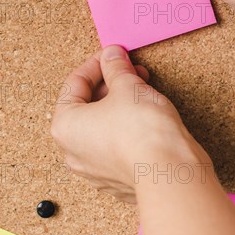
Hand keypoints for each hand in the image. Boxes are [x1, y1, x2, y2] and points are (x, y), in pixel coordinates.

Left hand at [51, 45, 211, 202]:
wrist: (169, 171)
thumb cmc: (142, 132)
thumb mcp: (128, 86)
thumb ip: (116, 67)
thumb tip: (112, 56)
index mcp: (65, 126)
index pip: (75, 84)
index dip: (97, 64)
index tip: (112, 56)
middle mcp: (73, 152)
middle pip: (87, 107)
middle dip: (111, 85)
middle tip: (131, 71)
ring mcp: (94, 170)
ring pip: (102, 128)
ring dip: (119, 105)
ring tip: (142, 91)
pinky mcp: (116, 179)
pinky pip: (116, 147)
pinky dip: (127, 129)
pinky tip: (145, 117)